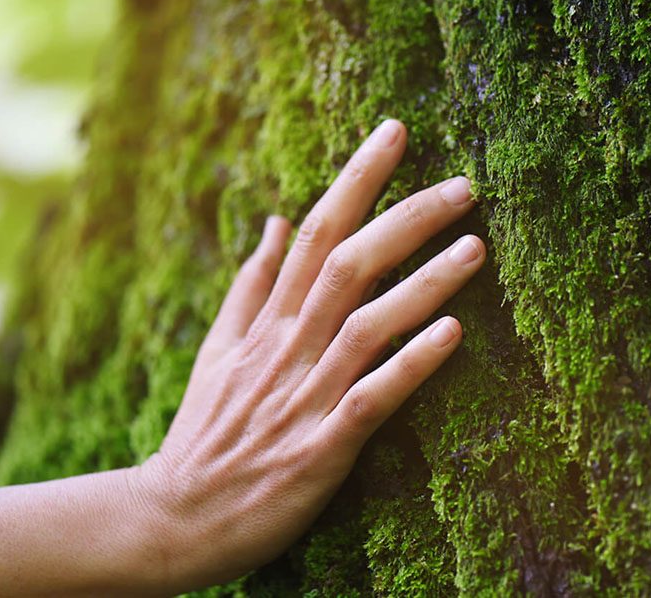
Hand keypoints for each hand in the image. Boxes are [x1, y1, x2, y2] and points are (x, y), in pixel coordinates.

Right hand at [133, 119, 483, 590]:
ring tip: (475, 248)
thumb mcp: (218, 349)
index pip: (315, 231)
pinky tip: (452, 335)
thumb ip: (251, 285)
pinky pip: (370, 399)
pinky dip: (410, 365)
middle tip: (463, 186)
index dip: (357, 179)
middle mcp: (287, 348)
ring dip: (423, 284)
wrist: (175, 518)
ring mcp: (304, 397)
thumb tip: (275, 220)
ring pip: (366, 324)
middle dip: (406, 218)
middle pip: (348, 264)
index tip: (396, 133)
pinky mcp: (320, 448)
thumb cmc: (207, 432)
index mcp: (267, 321)